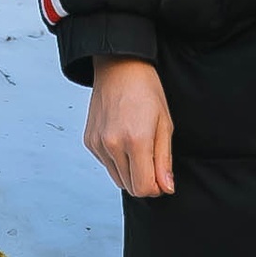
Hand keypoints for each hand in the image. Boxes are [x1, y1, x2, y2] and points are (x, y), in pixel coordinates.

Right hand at [85, 54, 175, 196]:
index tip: (162, 178)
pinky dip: (117, 160)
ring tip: (138, 146)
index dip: (157, 188)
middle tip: (153, 160)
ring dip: (130, 172)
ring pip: (117, 179)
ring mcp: (98, 144)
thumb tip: (166, 187)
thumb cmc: (146, 90)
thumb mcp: (164, 124)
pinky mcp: (89, 141)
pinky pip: (106, 165)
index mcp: (136, 140)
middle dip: (144, 181)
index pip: (144, 188)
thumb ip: (164, 160)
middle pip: (130, 187)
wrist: (119, 67)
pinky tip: (124, 139)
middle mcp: (113, 145)